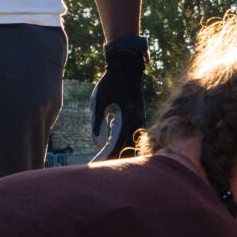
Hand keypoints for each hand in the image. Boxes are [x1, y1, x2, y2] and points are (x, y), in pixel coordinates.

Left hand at [90, 38, 147, 160]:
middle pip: (131, 147)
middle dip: (119, 159)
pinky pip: (136, 135)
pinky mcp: (140, 117)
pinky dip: (129, 144)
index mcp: (128, 116)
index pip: (120, 142)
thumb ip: (97, 118)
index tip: (100, 163)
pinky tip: (121, 149)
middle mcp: (138, 120)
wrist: (127, 68)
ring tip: (113, 162)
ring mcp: (141, 119)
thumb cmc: (111, 82)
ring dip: (126, 152)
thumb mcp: (99, 98)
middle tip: (106, 168)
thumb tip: (96, 139)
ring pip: (136, 142)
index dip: (110, 155)